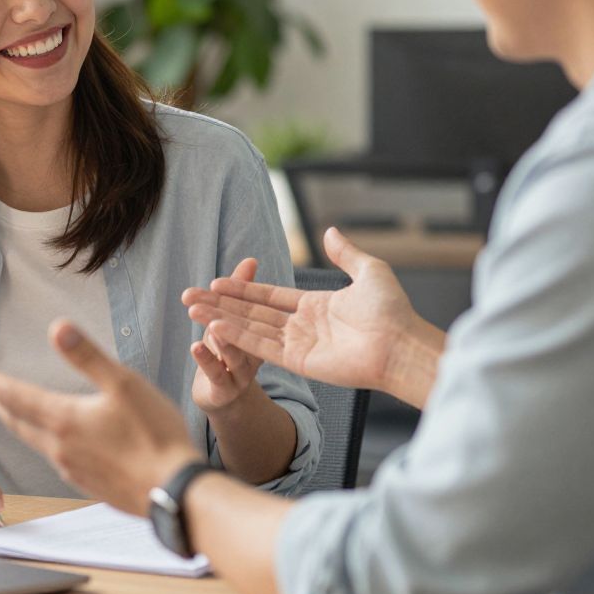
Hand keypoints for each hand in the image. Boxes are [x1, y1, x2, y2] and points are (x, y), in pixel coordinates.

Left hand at [0, 321, 202, 514]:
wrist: (174, 493)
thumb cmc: (154, 435)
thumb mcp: (123, 385)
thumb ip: (87, 357)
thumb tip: (57, 328)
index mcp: (64, 420)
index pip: (15, 395)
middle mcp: (60, 448)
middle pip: (19, 421)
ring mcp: (73, 470)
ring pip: (36, 441)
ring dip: (19, 423)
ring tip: (12, 413)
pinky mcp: (90, 484)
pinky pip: (57, 459)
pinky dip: (45, 443)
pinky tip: (56, 445)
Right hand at [184, 227, 445, 407]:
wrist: (402, 344)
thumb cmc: (393, 311)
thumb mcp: (368, 272)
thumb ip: (345, 254)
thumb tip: (331, 231)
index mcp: (315, 306)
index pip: (269, 296)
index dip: (242, 290)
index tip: (216, 282)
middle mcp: (302, 326)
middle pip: (253, 313)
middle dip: (222, 304)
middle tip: (190, 297)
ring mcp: (299, 345)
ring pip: (252, 329)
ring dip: (222, 320)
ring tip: (194, 310)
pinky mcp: (300, 362)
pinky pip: (263, 347)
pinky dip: (239, 338)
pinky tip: (216, 328)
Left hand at [190, 258, 266, 414]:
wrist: (224, 400)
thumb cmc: (226, 353)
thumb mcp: (230, 321)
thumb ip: (240, 291)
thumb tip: (251, 260)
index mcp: (263, 337)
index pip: (254, 312)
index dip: (239, 294)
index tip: (217, 279)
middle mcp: (257, 355)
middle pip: (247, 331)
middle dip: (229, 310)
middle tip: (212, 291)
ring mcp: (242, 375)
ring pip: (236, 356)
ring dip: (225, 339)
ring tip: (212, 325)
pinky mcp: (225, 392)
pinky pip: (218, 376)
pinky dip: (207, 361)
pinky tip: (195, 346)